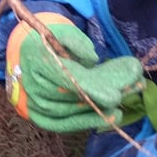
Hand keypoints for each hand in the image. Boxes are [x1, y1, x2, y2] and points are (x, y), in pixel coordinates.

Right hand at [4, 14, 144, 132]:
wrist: (26, 57)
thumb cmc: (48, 42)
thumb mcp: (60, 31)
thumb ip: (76, 42)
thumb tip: (92, 59)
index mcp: (38, 63)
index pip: (67, 80)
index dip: (92, 89)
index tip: (114, 95)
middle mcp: (35, 88)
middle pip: (74, 99)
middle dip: (104, 97)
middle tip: (130, 92)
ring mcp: (37, 106)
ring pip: (73, 114)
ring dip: (102, 111)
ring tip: (125, 105)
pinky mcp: (42, 118)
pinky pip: (67, 124)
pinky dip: (89, 122)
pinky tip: (111, 117)